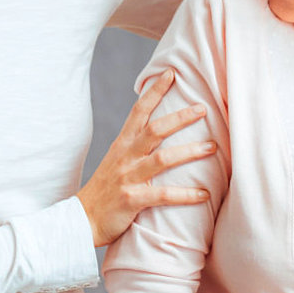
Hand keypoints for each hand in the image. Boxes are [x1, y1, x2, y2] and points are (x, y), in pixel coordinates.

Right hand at [78, 71, 215, 246]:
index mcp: (122, 145)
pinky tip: (204, 194)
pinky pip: (163, 195)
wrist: (81, 219)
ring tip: (212, 147)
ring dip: (189, 152)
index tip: (170, 73)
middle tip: (203, 108)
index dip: (154, 91)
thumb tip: (160, 130)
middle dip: (180, 117)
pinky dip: (186, 194)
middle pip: (154, 130)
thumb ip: (136, 147)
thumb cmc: (105, 190)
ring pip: (162, 159)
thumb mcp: (117, 161)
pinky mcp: (131, 200)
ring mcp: (128, 178)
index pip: (138, 111)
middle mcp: (125, 157)